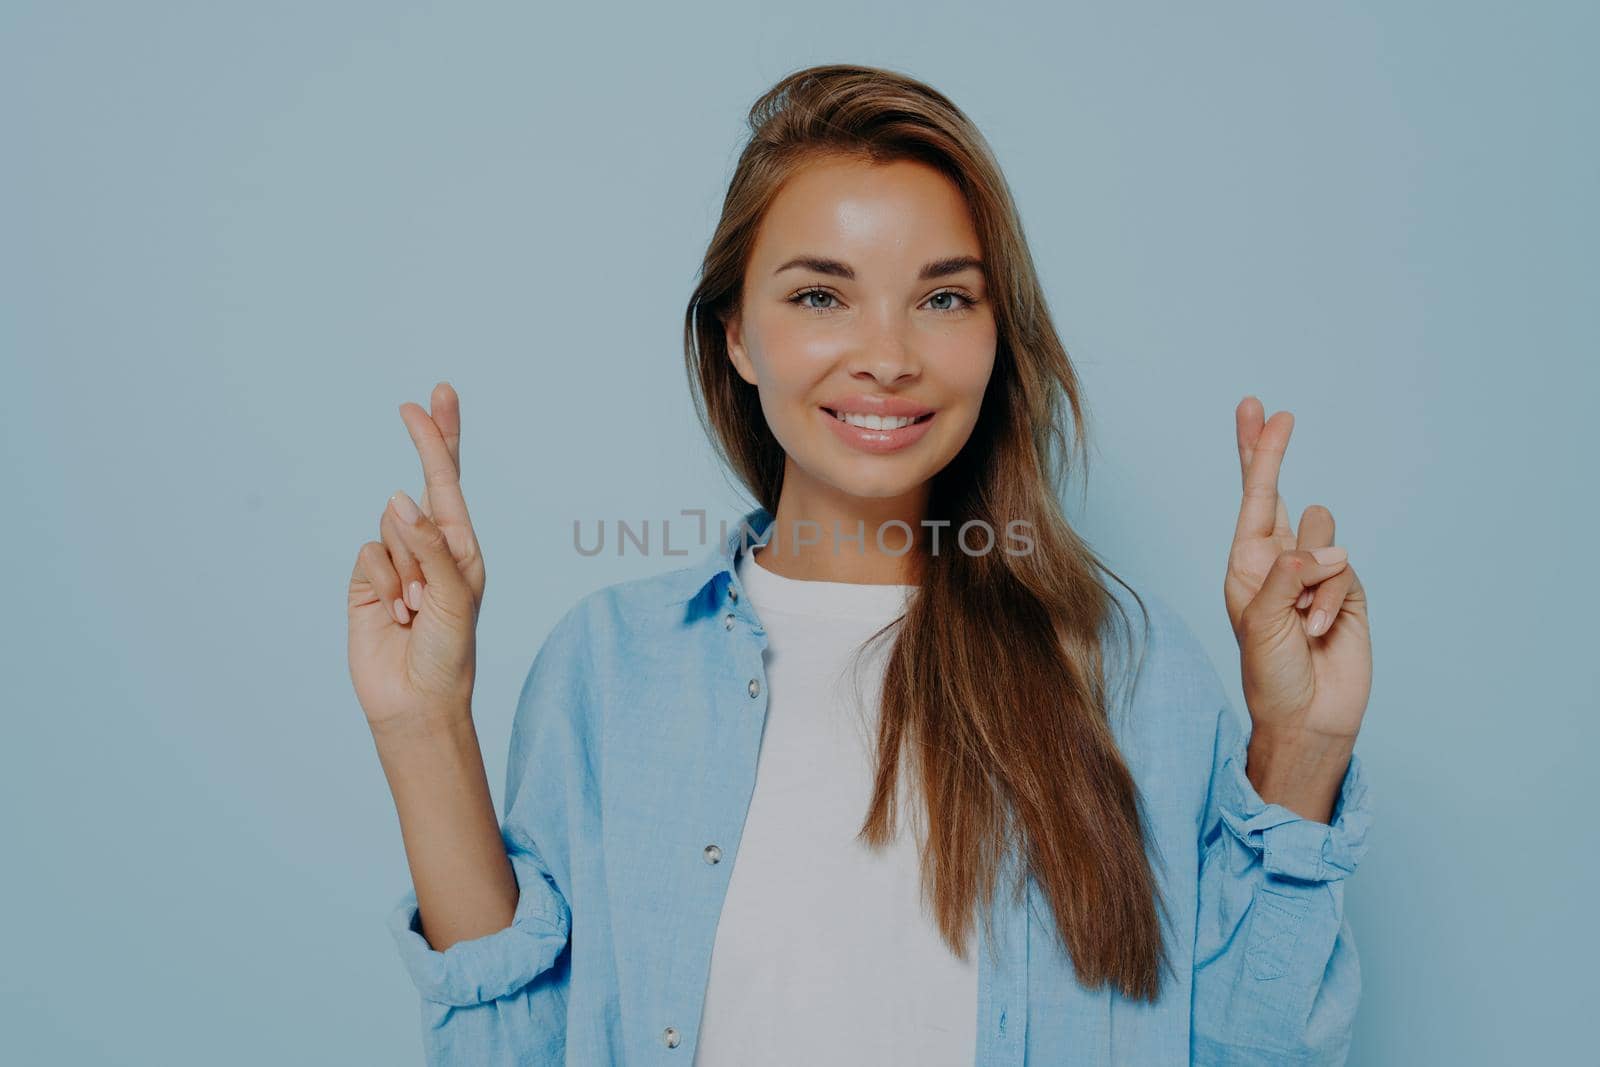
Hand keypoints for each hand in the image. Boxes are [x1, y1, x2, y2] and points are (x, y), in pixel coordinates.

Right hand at [346, 381, 487, 733]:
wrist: (416, 702)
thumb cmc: (448, 652)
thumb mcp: (454, 597)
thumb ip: (429, 546)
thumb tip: (399, 498)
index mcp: (461, 548)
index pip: (450, 483)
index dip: (441, 440)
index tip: (437, 397)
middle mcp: (429, 548)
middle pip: (422, 484)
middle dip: (426, 443)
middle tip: (420, 401)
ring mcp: (396, 563)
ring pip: (389, 527)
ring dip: (406, 568)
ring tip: (417, 609)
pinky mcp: (367, 582)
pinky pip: (368, 554)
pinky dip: (383, 582)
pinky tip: (395, 614)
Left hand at [1224, 397, 1371, 748]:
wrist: (1308, 717)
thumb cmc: (1269, 673)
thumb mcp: (1260, 622)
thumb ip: (1284, 576)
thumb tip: (1323, 548)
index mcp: (1245, 564)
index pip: (1251, 499)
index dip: (1256, 453)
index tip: (1255, 409)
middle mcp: (1278, 561)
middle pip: (1281, 494)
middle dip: (1274, 454)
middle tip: (1279, 413)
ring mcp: (1315, 574)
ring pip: (1321, 531)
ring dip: (1310, 573)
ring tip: (1299, 617)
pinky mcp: (1348, 590)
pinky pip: (1343, 571)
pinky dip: (1330, 601)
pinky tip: (1320, 631)